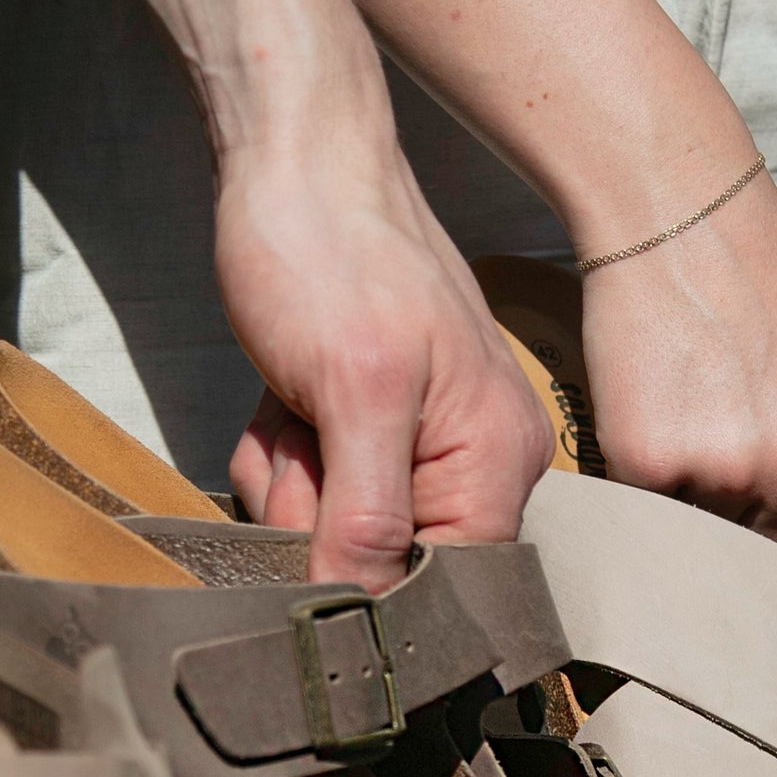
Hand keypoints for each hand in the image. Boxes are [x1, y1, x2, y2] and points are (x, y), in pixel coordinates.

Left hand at [220, 135, 551, 587]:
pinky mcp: (365, 432)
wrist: (293, 158)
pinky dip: (277, 450)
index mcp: (499, 463)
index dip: (374, 589)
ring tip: (293, 399)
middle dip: (317, 511)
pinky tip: (281, 395)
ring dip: (288, 476)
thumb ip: (366, 518)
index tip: (320, 542)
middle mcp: (473, 466)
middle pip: (379, 564)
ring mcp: (417, 448)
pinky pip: (308, 490)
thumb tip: (362, 618)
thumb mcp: (353, 394)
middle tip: (307, 429)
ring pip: (329, 531)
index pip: (447, 590)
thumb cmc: (331, 252)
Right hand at [580, 171, 776, 554]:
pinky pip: (642, 504)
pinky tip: (648, 408)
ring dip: (687, 497)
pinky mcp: (650, 463)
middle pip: (762, 550)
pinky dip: (638, 472)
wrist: (687, 217)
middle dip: (739, 518)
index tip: (765, 535)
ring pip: (700, 532)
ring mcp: (726, 473)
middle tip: (716, 447)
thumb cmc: (768, 286)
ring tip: (685, 416)